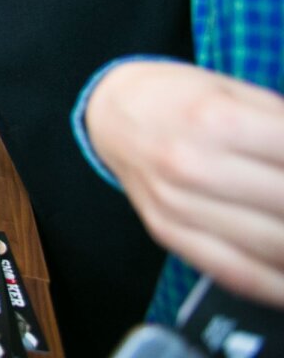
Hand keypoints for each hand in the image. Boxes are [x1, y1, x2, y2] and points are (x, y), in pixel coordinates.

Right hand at [87, 61, 283, 307]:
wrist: (111, 113)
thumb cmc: (178, 97)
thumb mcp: (234, 90)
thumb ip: (281, 123)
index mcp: (214, 119)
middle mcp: (193, 165)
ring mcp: (178, 205)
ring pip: (272, 245)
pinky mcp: (169, 232)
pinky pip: (235, 272)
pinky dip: (278, 286)